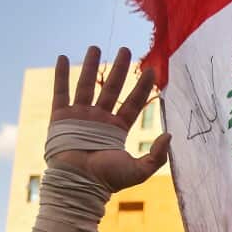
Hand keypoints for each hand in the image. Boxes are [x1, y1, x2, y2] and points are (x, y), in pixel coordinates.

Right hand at [49, 46, 170, 191]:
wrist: (79, 184)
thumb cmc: (108, 180)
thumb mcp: (139, 170)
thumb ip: (157, 155)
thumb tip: (170, 135)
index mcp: (118, 129)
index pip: (134, 102)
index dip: (142, 86)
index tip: (151, 69)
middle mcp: (100, 119)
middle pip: (111, 88)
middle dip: (119, 68)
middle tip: (125, 49)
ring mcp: (80, 117)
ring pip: (86, 85)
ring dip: (91, 66)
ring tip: (95, 46)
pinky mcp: (62, 118)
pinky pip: (61, 92)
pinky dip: (61, 75)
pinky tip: (64, 58)